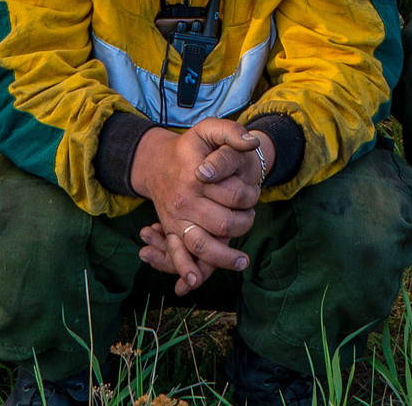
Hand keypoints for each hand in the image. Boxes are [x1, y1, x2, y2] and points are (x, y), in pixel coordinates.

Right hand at [129, 119, 269, 293]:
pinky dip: (186, 270)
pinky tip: (196, 281)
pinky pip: (179, 255)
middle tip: (250, 217)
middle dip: (244, 224)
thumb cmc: (191, 148)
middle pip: (223, 224)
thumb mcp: (209, 130)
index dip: (249, 196)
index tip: (254, 193)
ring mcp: (176, 219)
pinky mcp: (173, 231)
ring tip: (243, 260)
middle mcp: (184, 200)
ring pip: (202, 245)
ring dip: (225, 257)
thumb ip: (231, 132)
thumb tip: (252, 143)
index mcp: (195, 176)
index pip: (233, 195)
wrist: (157, 162)